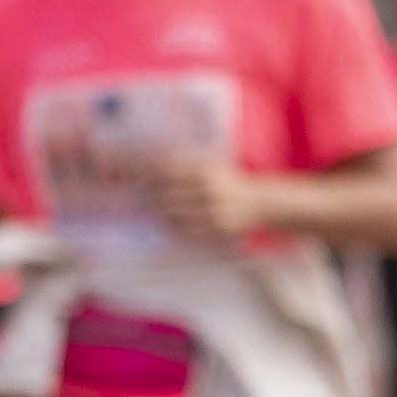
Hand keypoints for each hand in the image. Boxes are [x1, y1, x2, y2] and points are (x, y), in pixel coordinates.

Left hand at [136, 154, 264, 242]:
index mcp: (206, 172)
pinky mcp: (216, 227)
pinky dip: (173, 227)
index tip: (138, 179)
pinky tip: (166, 224)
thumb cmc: (229, 183)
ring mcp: (212, 210)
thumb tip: (155, 167)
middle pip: (168, 195)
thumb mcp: (212, 169)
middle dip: (150, 197)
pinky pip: (187, 229)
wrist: (259, 203)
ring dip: (159, 214)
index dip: (150, 177)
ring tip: (150, 211)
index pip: (170, 174)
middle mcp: (208, 190)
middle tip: (137, 197)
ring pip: (175, 214)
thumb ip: (187, 168)